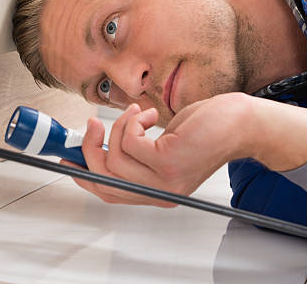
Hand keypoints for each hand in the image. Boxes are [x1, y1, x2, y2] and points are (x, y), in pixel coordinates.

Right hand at [61, 93, 254, 205]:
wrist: (238, 124)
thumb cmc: (204, 132)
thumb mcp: (161, 148)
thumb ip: (134, 154)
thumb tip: (98, 144)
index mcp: (156, 193)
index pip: (109, 193)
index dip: (84, 175)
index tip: (69, 156)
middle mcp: (159, 193)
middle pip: (104, 179)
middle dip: (90, 147)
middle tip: (92, 124)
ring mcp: (163, 180)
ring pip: (114, 156)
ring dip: (119, 126)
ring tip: (137, 114)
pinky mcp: (167, 161)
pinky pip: (129, 141)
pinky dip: (132, 121)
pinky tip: (148, 115)